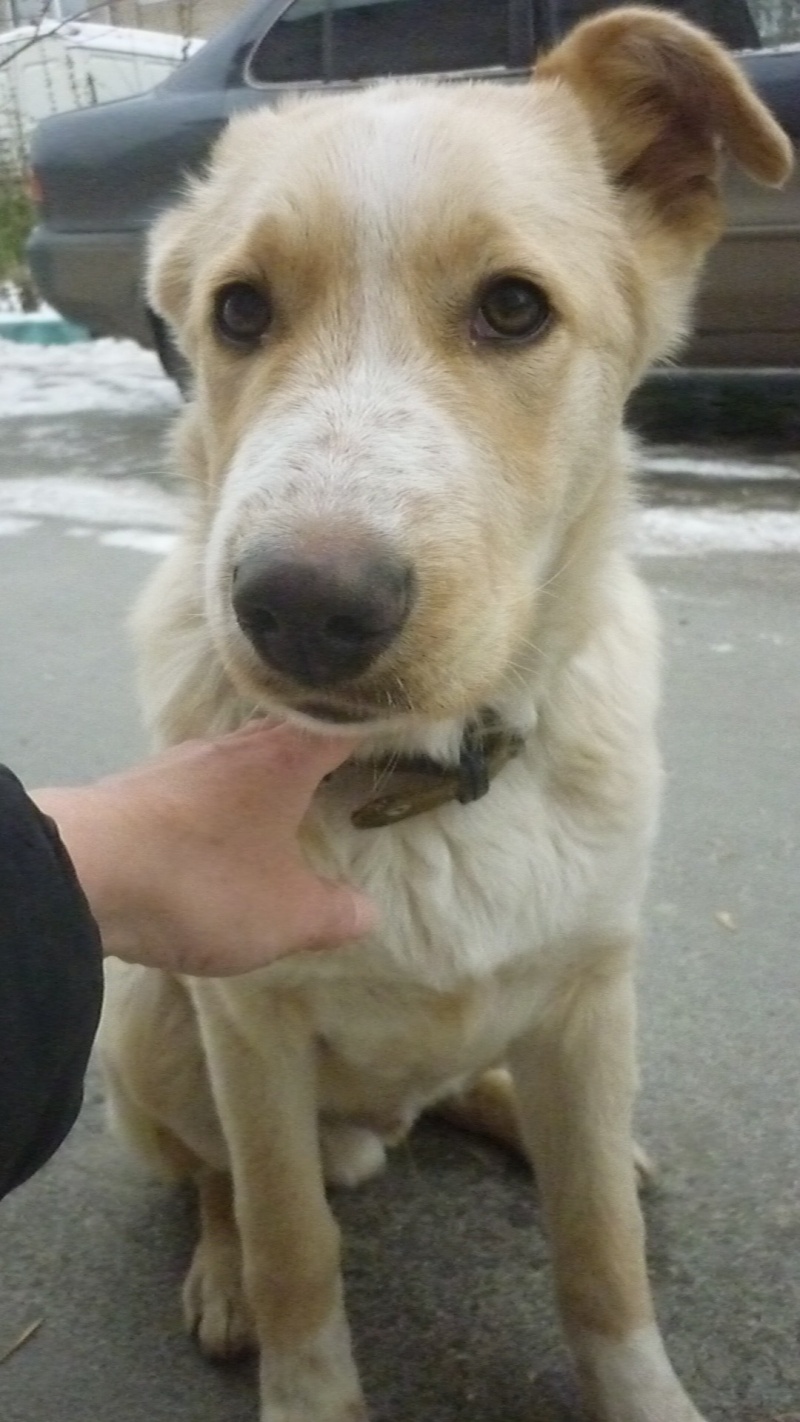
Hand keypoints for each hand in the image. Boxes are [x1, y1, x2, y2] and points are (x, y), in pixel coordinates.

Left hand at [33, 722, 375, 974]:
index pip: (342, 724)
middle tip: (346, 773)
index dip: (373, 725)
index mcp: (285, 759)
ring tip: (283, 808)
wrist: (84, 871)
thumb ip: (333, 913)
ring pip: (238, 759)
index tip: (400, 731)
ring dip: (263, 779)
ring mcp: (181, 763)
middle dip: (317, 752)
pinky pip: (198, 787)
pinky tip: (217, 833)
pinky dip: (219, 804)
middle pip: (287, 734)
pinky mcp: (141, 789)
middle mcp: (234, 747)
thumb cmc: (204, 881)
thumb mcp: (286, 914)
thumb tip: (368, 911)